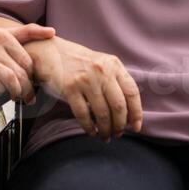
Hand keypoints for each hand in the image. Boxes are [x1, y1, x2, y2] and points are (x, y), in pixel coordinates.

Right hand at [0, 23, 55, 100]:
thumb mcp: (3, 34)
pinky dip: (0, 91)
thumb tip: (52, 31)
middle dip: (26, 88)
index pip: (26, 60)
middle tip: (28, 97)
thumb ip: (28, 32)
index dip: (31, 75)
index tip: (32, 83)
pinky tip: (1, 92)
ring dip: (15, 91)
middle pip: (19, 72)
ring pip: (8, 78)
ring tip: (17, 96)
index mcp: (3, 35)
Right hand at [26, 37, 142, 139]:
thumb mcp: (103, 64)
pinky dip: (89, 127)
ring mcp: (86, 79)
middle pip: (118, 106)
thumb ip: (116, 81)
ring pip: (102, 113)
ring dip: (105, 129)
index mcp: (114, 65)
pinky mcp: (69, 88)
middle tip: (118, 134)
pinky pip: (83, 114)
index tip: (136, 126)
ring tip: (105, 136)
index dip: (136, 112)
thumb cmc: (80, 63)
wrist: (52, 52)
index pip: (132, 92)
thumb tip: (129, 112)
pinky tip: (92, 132)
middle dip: (120, 125)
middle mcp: (102, 71)